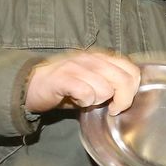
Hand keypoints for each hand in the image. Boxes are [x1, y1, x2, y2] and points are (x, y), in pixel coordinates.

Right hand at [25, 50, 140, 114]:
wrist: (32, 84)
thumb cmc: (66, 86)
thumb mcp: (93, 80)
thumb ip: (111, 82)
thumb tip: (130, 95)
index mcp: (102, 57)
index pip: (132, 70)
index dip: (132, 89)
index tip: (121, 101)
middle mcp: (92, 58)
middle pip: (124, 80)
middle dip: (122, 100)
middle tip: (111, 108)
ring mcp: (77, 66)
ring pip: (105, 89)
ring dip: (98, 101)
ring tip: (86, 100)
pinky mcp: (63, 77)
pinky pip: (86, 93)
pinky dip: (84, 102)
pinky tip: (77, 101)